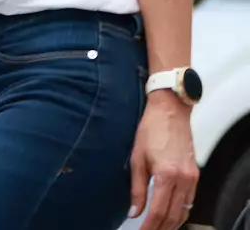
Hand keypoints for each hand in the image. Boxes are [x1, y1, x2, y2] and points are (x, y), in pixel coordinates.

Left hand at [129, 98, 197, 229]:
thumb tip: (134, 211)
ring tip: (157, 228)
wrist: (170, 111)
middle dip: (160, 228)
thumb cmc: (151, 129)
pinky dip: (180, 211)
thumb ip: (136, 188)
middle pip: (173, 215)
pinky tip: (170, 215)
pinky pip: (189, 201)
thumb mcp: (136, 158)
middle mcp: (183, 179)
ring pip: (184, 211)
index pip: (158, 211)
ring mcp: (192, 178)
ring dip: (171, 223)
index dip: (149, 226)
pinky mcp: (195, 175)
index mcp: (167, 175)